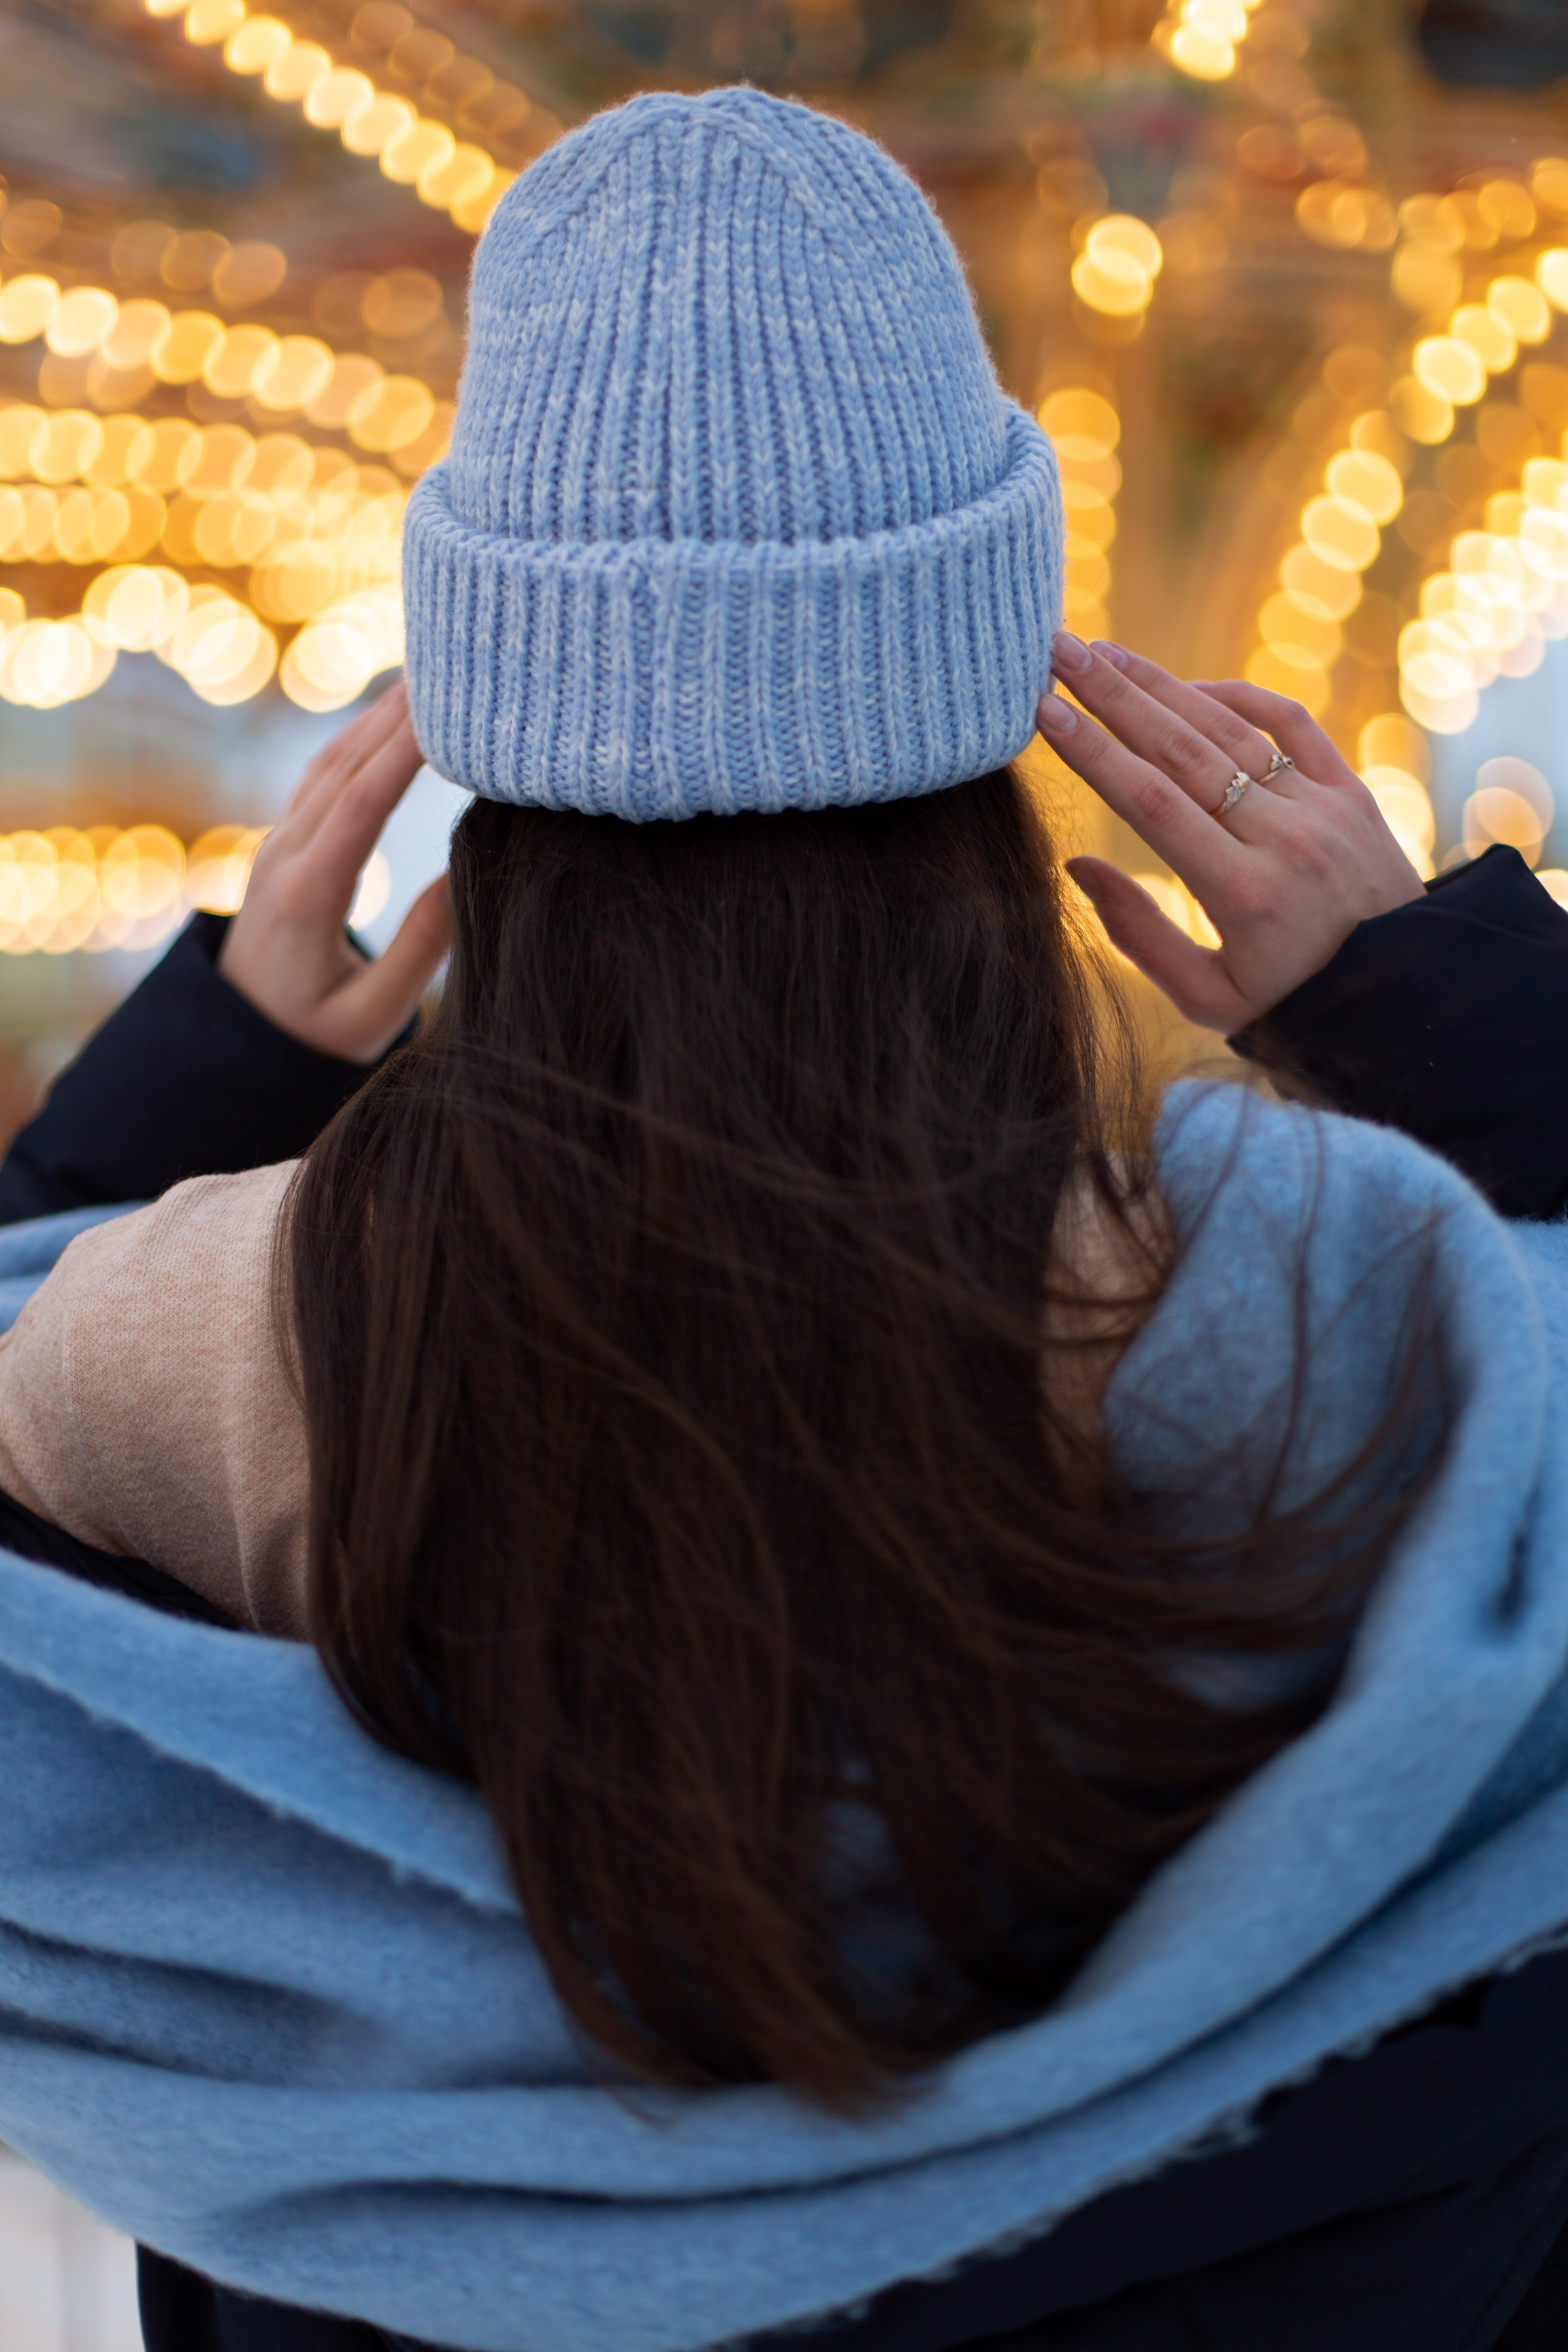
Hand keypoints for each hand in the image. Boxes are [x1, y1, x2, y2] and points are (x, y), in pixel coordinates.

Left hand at [218, 679, 450, 1063]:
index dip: (406, 754)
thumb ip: (420, 951)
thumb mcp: (371, 1016)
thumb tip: (462, 874)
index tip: (450, 714)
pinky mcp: (287, 841)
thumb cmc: (314, 1035)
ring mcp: (280, 843)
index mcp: (308, 896)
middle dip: (400, 714)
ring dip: (381, 714)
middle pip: (347, 766)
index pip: (361, 805)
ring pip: (333, 760)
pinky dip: (364, 735)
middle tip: (454, 666)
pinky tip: (396, 711)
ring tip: (432, 671)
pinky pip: (326, 773)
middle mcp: (286, 856)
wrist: (239, 1039)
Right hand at [1034, 633, 1425, 1031]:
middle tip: (1059, 651)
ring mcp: (1323, 809)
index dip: (1093, 753)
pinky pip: (1291, 725)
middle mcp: (1285, 839)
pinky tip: (1189, 686)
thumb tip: (1076, 866)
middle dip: (1113, 696)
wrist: (1407, 997)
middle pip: (1181, 750)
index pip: (1150, 805)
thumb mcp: (1210, 999)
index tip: (1045, 711)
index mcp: (1244, 895)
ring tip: (1104, 654)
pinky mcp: (1352, 793)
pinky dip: (1239, 697)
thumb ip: (1141, 936)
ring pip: (1230, 729)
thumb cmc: (1292, 1005)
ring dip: (1162, 685)